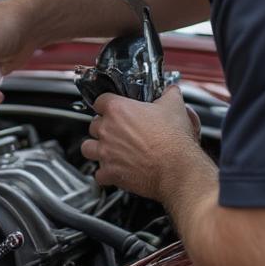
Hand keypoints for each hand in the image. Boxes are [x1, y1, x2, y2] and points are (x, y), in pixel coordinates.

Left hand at [81, 85, 205, 200]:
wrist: (177, 169)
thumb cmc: (173, 140)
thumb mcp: (174, 107)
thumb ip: (168, 94)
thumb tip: (170, 91)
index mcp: (118, 110)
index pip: (100, 101)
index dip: (107, 104)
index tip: (113, 108)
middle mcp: (107, 130)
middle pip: (94, 124)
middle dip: (104, 127)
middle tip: (119, 131)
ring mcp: (106, 152)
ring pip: (88, 147)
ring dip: (97, 148)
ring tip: (109, 149)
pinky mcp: (109, 173)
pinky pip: (99, 174)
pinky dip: (105, 173)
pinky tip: (115, 170)